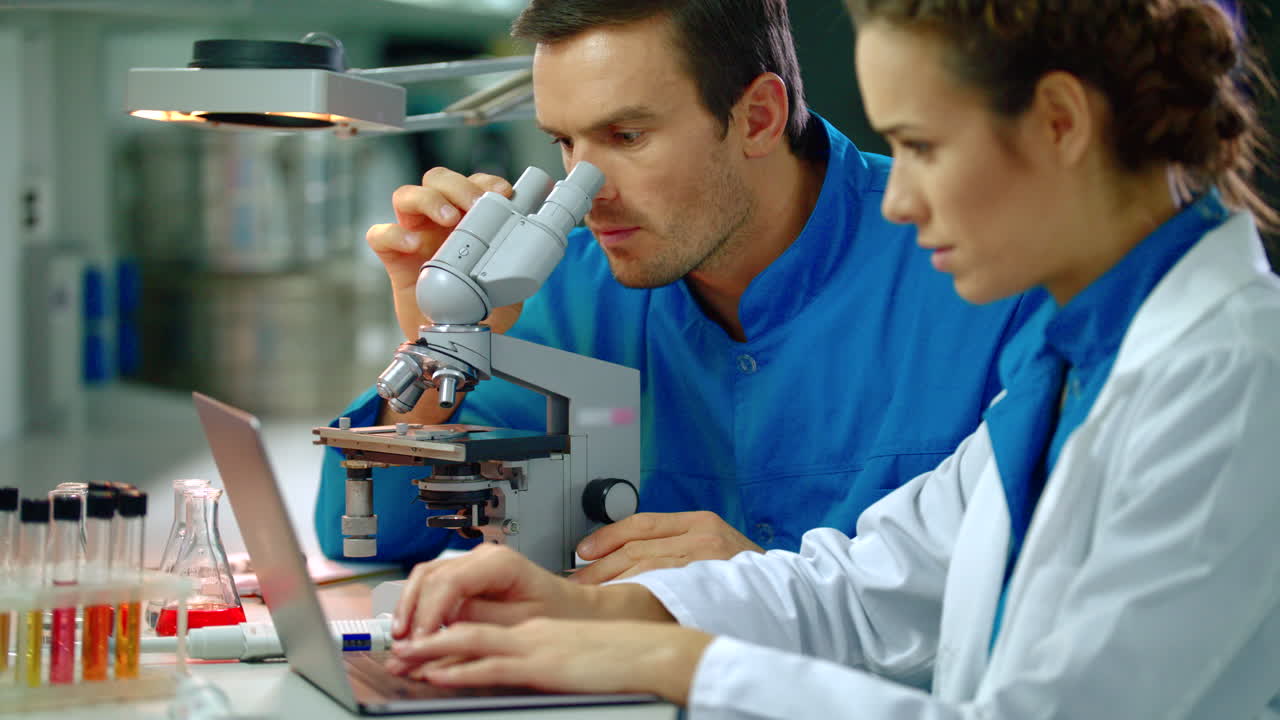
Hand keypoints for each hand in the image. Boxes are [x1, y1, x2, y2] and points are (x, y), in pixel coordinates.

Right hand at [368, 168, 521, 340]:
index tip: (503, 193)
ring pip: (406, 196)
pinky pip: (379, 235)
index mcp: (469, 221)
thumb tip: (532, 257)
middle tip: (475, 204)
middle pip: (437, 180)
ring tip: (449, 217)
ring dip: (428, 199)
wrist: (457, 344)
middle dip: (458, 185)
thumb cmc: (482, 312)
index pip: (472, 183)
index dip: (485, 181)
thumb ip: (518, 272)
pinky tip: (413, 246)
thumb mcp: (511, 291)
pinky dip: (393, 234)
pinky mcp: (394, 260)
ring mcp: (414, 237)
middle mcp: (439, 223)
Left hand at [385, 618, 713, 704]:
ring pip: (469, 641)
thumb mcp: (570, 657)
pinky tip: (438, 675)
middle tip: (396, 654)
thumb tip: (520, 672)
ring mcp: (534, 645)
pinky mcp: (541, 663)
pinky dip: (459, 668)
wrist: (651, 653)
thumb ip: (542, 660)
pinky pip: (491, 664)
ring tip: (403, 661)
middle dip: (426, 641)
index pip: (479, 628)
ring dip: (431, 652)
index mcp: (534, 631)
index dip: (443, 635)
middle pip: (465, 628)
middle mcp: (528, 632)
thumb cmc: (620, 661)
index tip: (418, 648)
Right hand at [391, 543, 595, 640]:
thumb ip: (481, 620)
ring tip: (401, 638)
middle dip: (411, 610)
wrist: (569, 607)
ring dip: (409, 607)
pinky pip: (434, 586)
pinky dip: (420, 606)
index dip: (429, 612)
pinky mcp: (467, 575)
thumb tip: (445, 624)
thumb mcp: (521, 622)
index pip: (450, 581)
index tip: (420, 638)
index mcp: (500, 562)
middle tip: (401, 642)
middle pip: (431, 575)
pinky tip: (413, 629)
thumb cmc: (555, 612)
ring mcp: (472, 563)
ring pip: (426, 577)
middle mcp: (483, 556)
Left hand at [571, 511, 763, 583]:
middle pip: (638, 547)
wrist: (791, 592)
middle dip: (601, 564)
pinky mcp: (709, 586)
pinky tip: (619, 602)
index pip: (643, 522)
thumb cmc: (746, 573)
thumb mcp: (714, 544)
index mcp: (702, 522)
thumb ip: (677, 544)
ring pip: (645, 568)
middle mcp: (703, 537)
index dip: (608, 535)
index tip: (584, 549)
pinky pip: (662, 589)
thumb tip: (625, 555)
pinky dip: (635, 594)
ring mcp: (707, 563)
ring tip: (590, 592)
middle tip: (578, 577)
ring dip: (612, 581)